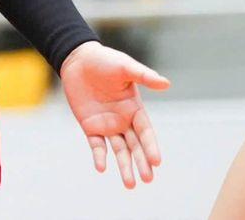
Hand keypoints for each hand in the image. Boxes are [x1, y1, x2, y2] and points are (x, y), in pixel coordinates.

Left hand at [60, 41, 169, 187]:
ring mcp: (107, 125)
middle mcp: (123, 120)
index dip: (151, 146)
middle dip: (142, 162)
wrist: (78, 59)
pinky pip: (96, 145)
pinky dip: (99, 156)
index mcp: (135, 108)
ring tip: (130, 184)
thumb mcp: (125, 68)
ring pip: (119, 150)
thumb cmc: (105, 61)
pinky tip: (102, 167)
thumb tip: (166, 84)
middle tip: (147, 180)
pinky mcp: (90, 126)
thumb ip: (144, 76)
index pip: (146, 132)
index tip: (157, 161)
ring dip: (124, 166)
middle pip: (135, 146)